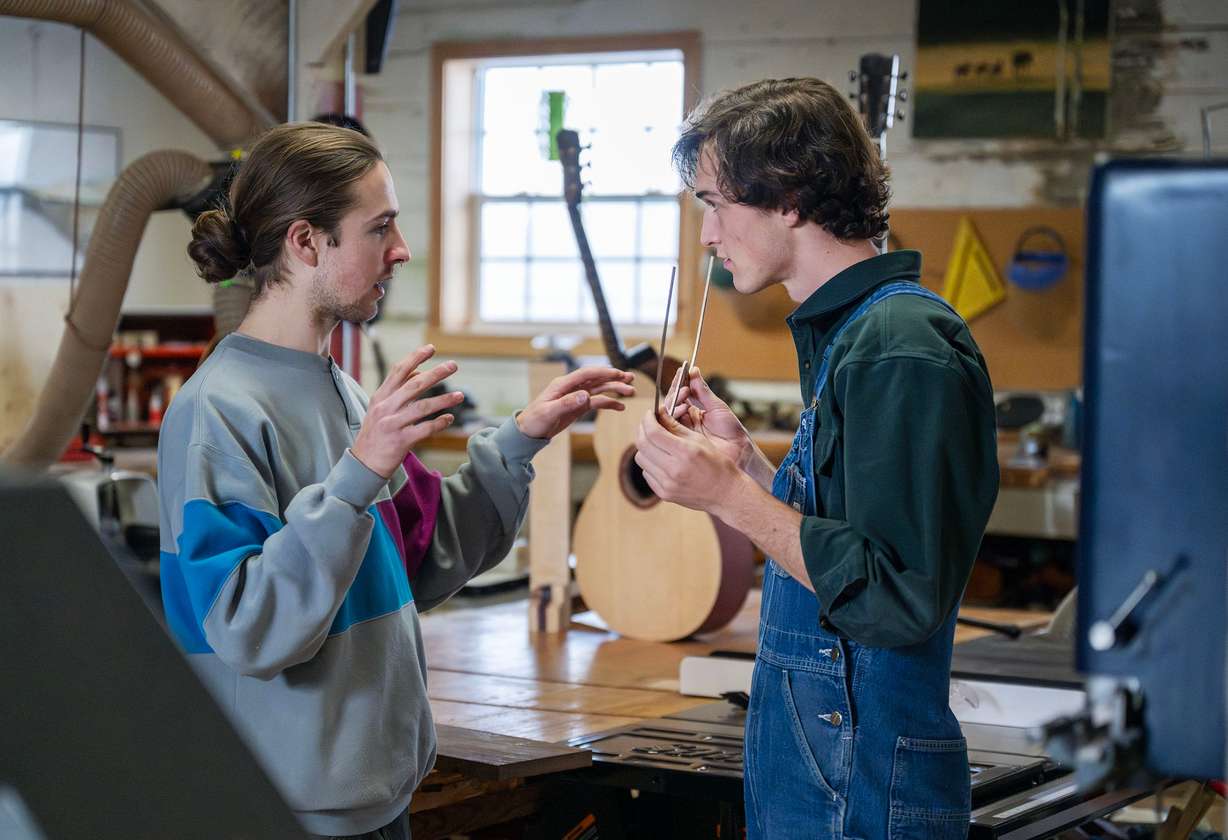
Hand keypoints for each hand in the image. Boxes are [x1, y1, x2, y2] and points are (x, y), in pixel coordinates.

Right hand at [352, 345, 464, 477]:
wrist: (363, 465)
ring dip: (444, 400)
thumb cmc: (375, 435)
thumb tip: (419, 372)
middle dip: (436, 374)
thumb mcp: (380, 409)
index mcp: (381, 397)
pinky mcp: (400, 441)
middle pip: (414, 385)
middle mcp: (386, 408)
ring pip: (422, 407)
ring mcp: (393, 425)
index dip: (415, 358)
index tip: (431, 348)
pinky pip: (424, 429)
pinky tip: (449, 419)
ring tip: (460, 395)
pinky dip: (439, 423)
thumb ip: (398, 391)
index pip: (398, 371)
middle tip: (453, 365)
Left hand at [516, 366, 635, 439]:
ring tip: (631, 391)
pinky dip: (609, 403)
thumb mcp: (548, 413)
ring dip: (614, 389)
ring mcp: (575, 397)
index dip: (603, 372)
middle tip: (630, 379)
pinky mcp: (578, 406)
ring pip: (599, 390)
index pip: (586, 374)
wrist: (527, 432)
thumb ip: (566, 403)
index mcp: (562, 385)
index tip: (618, 374)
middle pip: (596, 379)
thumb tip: (585, 396)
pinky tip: (620, 407)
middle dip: (613, 378)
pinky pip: (596, 402)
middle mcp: (571, 388)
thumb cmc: (534, 421)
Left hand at [634, 403, 746, 514]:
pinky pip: (646, 473)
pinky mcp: (664, 494)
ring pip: (640, 459)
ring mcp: (667, 484)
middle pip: (642, 444)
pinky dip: (649, 462)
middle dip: (642, 429)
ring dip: (644, 446)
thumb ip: (676, 427)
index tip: (650, 413)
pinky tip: (661, 458)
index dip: (647, 419)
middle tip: (648, 423)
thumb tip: (658, 415)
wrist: (725, 494)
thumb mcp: (700, 440)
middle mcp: (674, 470)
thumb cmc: (717, 464)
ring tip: (655, 441)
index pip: (653, 432)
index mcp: (685, 452)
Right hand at [665, 367, 755, 472]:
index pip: (680, 394)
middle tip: (684, 390)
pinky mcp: (680, 441)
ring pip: (667, 414)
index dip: (679, 383)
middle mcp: (685, 420)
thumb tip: (693, 371)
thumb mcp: (718, 408)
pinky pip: (669, 427)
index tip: (681, 373)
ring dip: (674, 405)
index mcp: (694, 411)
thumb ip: (703, 391)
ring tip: (685, 402)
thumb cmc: (732, 431)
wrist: (738, 454)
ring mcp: (681, 431)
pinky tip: (681, 411)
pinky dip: (673, 416)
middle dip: (675, 394)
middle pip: (670, 404)